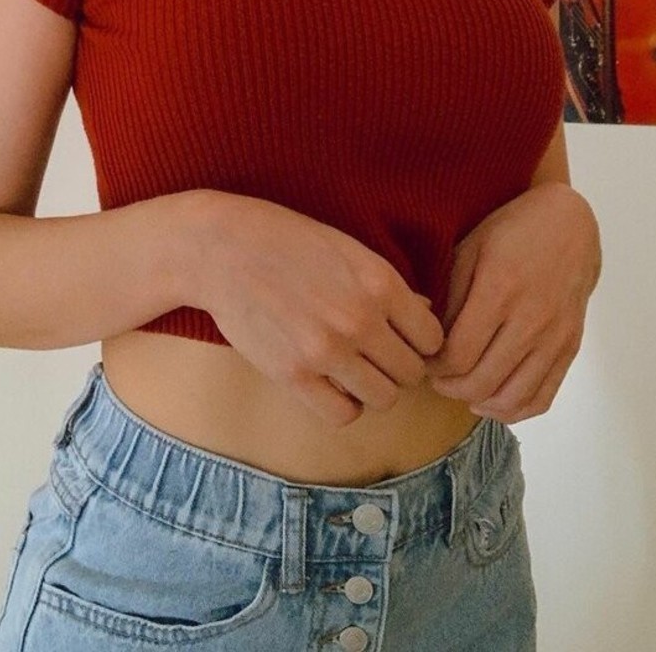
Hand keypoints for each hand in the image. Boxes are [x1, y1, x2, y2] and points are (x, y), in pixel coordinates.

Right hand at [192, 195, 444, 427]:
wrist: (223, 249)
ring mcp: (327, 350)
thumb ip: (387, 285)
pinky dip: (345, 405)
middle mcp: (360, 319)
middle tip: (379, 356)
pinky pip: (343, 414)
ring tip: (356, 370)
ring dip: (375, 388)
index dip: (421, 342)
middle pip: (412, 373)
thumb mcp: (347, 249)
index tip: (404, 339)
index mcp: (380, 282)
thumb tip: (425, 313)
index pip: (432, 338)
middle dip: (399, 366)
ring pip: (385, 398)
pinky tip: (334, 384)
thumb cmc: (287, 241)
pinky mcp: (293, 375)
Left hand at [426, 182, 599, 422]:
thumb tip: (428, 339)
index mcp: (499, 290)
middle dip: (449, 387)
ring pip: (512, 398)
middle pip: (482, 382)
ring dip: (479, 402)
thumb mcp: (470, 249)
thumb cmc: (511, 232)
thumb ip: (449, 295)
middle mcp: (531, 319)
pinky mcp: (570, 347)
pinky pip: (542, 397)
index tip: (424, 358)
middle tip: (435, 377)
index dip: (433, 367)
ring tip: (460, 389)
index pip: (458, 355)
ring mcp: (554, 337)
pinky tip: (492, 400)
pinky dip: (514, 410)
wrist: (569, 224)